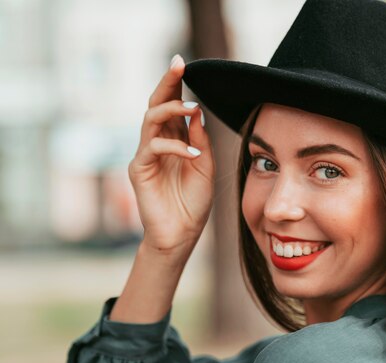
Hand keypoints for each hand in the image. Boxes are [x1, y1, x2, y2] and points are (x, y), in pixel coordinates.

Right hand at [128, 54, 214, 255]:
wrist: (182, 234)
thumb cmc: (194, 202)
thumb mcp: (205, 167)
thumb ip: (200, 140)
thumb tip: (196, 110)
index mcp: (174, 140)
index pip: (172, 107)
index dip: (176, 85)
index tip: (183, 64)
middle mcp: (158, 143)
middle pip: (156, 105)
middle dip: (166, 84)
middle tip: (177, 65)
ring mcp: (146, 155)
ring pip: (150, 120)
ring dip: (170, 110)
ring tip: (192, 108)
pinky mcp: (140, 170)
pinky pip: (153, 149)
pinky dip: (174, 148)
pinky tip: (193, 155)